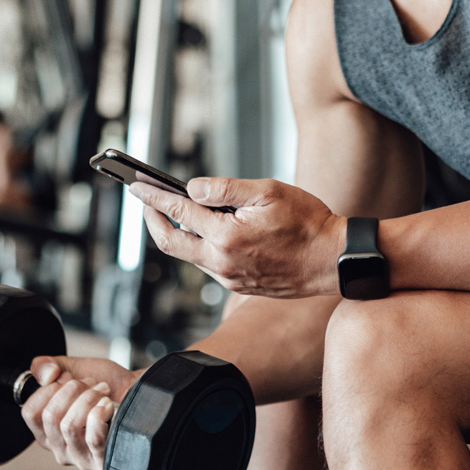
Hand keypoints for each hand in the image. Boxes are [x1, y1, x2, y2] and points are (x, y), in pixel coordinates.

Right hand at [19, 356, 140, 469]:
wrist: (141, 391)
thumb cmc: (108, 385)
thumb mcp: (72, 369)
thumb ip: (47, 365)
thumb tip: (45, 374)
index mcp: (48, 432)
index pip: (30, 414)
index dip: (47, 389)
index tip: (66, 378)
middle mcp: (61, 449)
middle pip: (50, 418)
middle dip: (72, 390)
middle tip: (91, 382)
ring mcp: (82, 458)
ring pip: (70, 426)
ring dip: (88, 398)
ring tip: (103, 391)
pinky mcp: (103, 461)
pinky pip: (93, 437)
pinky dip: (100, 413)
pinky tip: (108, 406)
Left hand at [128, 177, 346, 298]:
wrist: (333, 260)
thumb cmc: (309, 223)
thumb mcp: (269, 192)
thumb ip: (226, 189)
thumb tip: (192, 188)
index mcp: (227, 236)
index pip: (178, 211)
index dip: (153, 196)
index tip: (136, 184)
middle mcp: (223, 262)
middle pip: (171, 242)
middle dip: (152, 219)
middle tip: (145, 201)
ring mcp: (230, 277)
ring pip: (189, 255)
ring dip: (175, 233)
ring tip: (172, 211)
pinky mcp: (238, 285)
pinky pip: (208, 265)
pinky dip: (198, 246)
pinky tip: (203, 231)